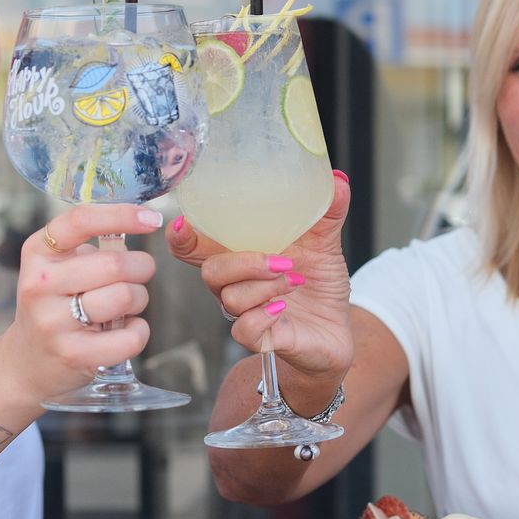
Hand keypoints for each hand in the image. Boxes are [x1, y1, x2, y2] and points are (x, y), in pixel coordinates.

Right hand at [0, 203, 161, 397]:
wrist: (28, 361)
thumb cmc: (55, 306)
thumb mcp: (58, 267)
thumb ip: (92, 247)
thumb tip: (141, 225)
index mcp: (37, 252)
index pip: (80, 221)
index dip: (122, 215)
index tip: (151, 218)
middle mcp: (40, 284)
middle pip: (115, 263)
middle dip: (141, 268)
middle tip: (138, 276)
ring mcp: (53, 322)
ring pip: (125, 296)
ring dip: (139, 299)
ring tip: (125, 305)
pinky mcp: (73, 354)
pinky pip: (130, 336)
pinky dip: (138, 331)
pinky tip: (123, 330)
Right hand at [166, 172, 354, 384]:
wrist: (337, 329)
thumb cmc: (319, 284)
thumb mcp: (325, 243)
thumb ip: (327, 212)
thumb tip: (338, 179)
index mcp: (241, 255)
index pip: (195, 248)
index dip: (180, 238)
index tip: (183, 223)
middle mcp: (236, 284)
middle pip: (210, 271)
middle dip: (243, 263)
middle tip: (281, 261)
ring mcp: (245, 312)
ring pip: (230, 298)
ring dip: (265, 287)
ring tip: (296, 282)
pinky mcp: (261, 339)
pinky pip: (244, 330)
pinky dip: (262, 316)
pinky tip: (283, 307)